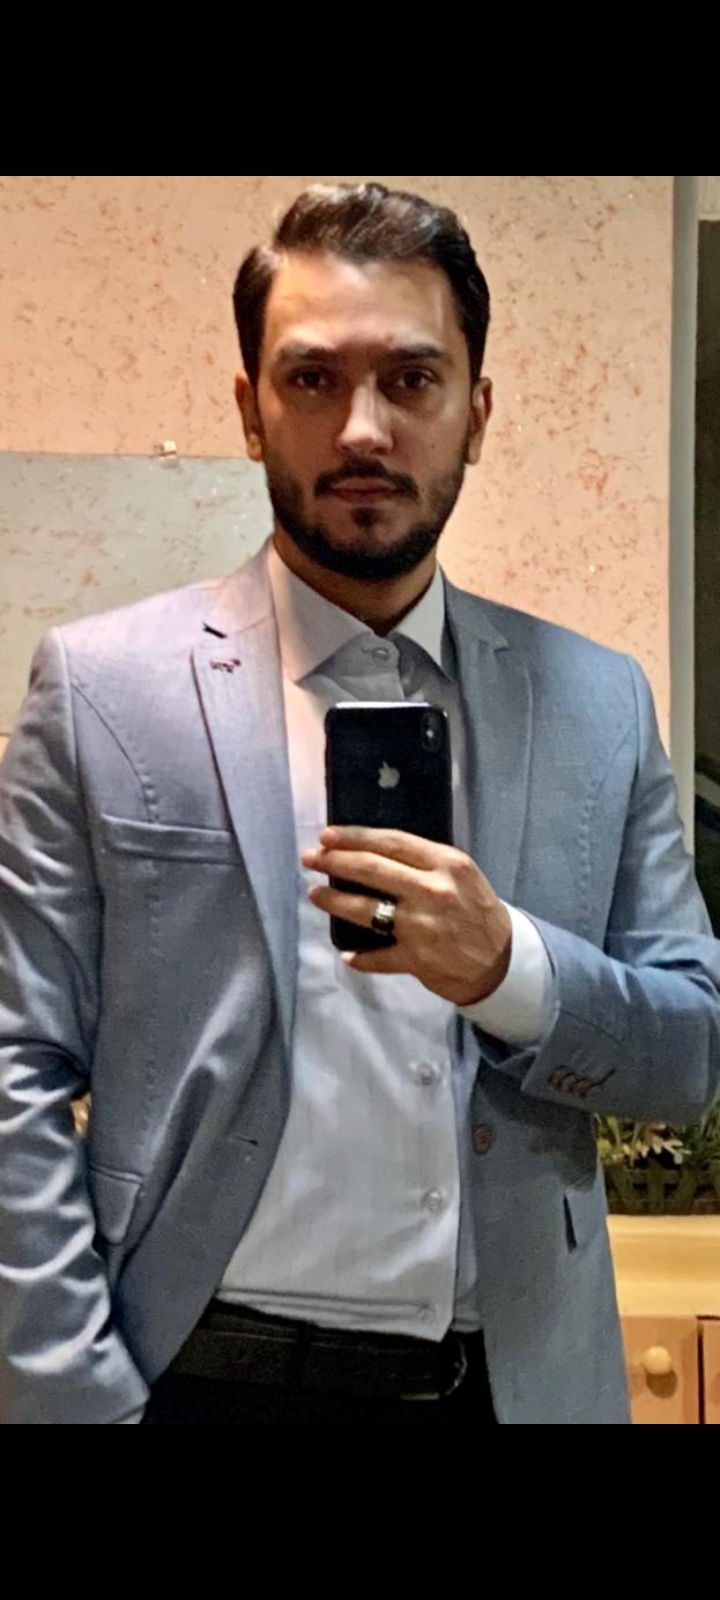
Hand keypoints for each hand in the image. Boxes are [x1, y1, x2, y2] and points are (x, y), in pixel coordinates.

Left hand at [301, 826, 511, 1006]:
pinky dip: (361, 957)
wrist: (503, 960)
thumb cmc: (478, 911)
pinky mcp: (417, 958)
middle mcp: (432, 890)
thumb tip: (374, 852)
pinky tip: (347, 954)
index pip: (392, 843)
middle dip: (335, 862)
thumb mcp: (461, 874)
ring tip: (314, 894)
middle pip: (372, 870)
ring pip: (366, 910)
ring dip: (334, 901)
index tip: (328, 836)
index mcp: (446, 863)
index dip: (355, 837)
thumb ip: (424, 863)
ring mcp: (422, 926)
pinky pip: (378, 956)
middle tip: (311, 858)